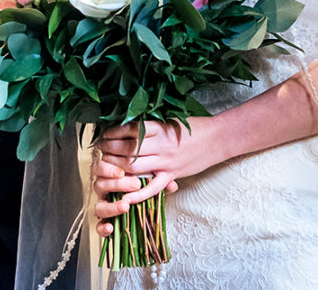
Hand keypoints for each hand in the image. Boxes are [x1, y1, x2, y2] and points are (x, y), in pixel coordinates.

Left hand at [93, 119, 219, 235]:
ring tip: (105, 167)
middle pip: (127, 149)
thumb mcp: (171, 120)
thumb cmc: (194, 127)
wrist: (218, 138)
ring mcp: (166, 162)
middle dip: (109, 150)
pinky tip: (124, 197)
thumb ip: (151, 125)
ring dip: (117, 168)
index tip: (103, 133)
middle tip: (99, 150)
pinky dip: (137, 194)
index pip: (129, 130)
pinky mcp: (172, 175)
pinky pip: (152, 188)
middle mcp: (161, 145)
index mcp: (159, 128)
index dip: (112, 133)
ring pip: (134, 167)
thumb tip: (127, 125)